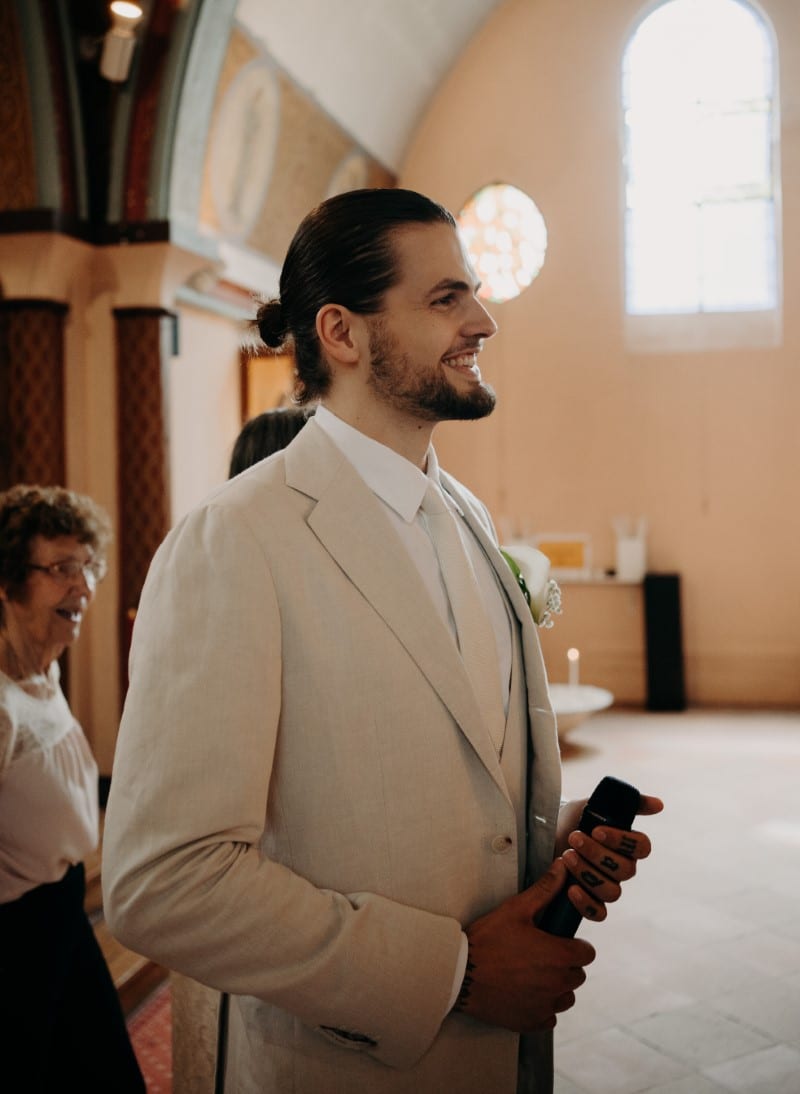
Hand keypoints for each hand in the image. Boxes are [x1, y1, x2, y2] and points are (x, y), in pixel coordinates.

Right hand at [457, 861, 595, 1031]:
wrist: (459, 974)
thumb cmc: (487, 939)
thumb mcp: (515, 910)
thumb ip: (544, 890)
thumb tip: (563, 866)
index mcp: (558, 956)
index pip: (587, 954)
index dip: (575, 945)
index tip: (559, 941)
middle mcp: (557, 985)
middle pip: (577, 976)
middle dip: (565, 965)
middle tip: (541, 954)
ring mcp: (544, 1006)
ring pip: (565, 997)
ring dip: (556, 987)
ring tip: (533, 974)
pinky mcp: (531, 1022)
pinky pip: (549, 1017)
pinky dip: (541, 1007)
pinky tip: (523, 993)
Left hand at [558, 793, 663, 922]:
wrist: (545, 833)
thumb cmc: (573, 818)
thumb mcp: (595, 804)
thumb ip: (628, 803)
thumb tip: (659, 805)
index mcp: (626, 845)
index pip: (642, 848)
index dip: (622, 841)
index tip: (597, 830)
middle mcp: (621, 868)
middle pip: (625, 871)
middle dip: (597, 854)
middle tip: (573, 838)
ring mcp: (606, 886)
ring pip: (612, 892)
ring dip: (588, 874)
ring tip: (566, 856)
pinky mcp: (589, 901)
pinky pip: (599, 914)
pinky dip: (586, 903)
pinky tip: (571, 888)